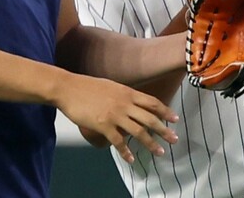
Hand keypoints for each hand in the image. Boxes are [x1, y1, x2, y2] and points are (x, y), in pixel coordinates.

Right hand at [54, 73, 178, 162]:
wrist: (69, 88)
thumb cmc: (88, 86)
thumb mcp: (111, 86)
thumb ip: (124, 95)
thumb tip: (133, 102)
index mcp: (127, 92)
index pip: (152, 102)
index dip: (165, 111)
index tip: (175, 119)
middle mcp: (124, 103)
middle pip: (150, 118)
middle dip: (164, 130)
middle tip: (175, 139)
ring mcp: (115, 115)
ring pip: (138, 131)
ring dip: (150, 143)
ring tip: (160, 152)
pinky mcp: (103, 125)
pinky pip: (118, 141)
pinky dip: (126, 151)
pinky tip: (131, 158)